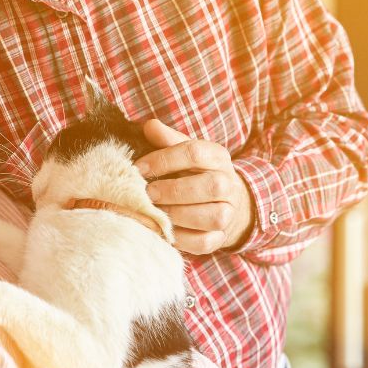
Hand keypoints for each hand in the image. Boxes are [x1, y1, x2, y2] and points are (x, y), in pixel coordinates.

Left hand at [136, 120, 255, 253]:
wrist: (223, 201)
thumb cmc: (195, 172)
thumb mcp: (183, 151)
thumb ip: (167, 139)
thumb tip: (149, 126)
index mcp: (217, 157)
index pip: (195, 152)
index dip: (164, 159)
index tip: (139, 168)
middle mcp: (228, 183)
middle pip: (210, 186)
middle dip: (173, 191)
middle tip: (147, 193)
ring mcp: (228, 212)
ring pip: (212, 216)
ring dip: (178, 215)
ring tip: (155, 212)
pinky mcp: (220, 236)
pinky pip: (205, 241)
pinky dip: (182, 238)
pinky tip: (164, 229)